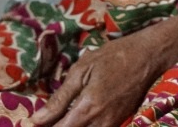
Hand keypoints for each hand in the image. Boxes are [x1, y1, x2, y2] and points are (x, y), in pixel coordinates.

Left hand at [31, 33, 164, 126]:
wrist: (147, 57)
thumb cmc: (112, 57)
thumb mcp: (81, 70)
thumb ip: (60, 98)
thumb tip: (38, 119)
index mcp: (88, 109)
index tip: (30, 124)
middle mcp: (101, 123)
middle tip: (44, 120)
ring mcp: (112, 125)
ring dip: (70, 126)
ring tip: (59, 118)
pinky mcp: (120, 123)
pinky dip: (83, 126)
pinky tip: (76, 118)